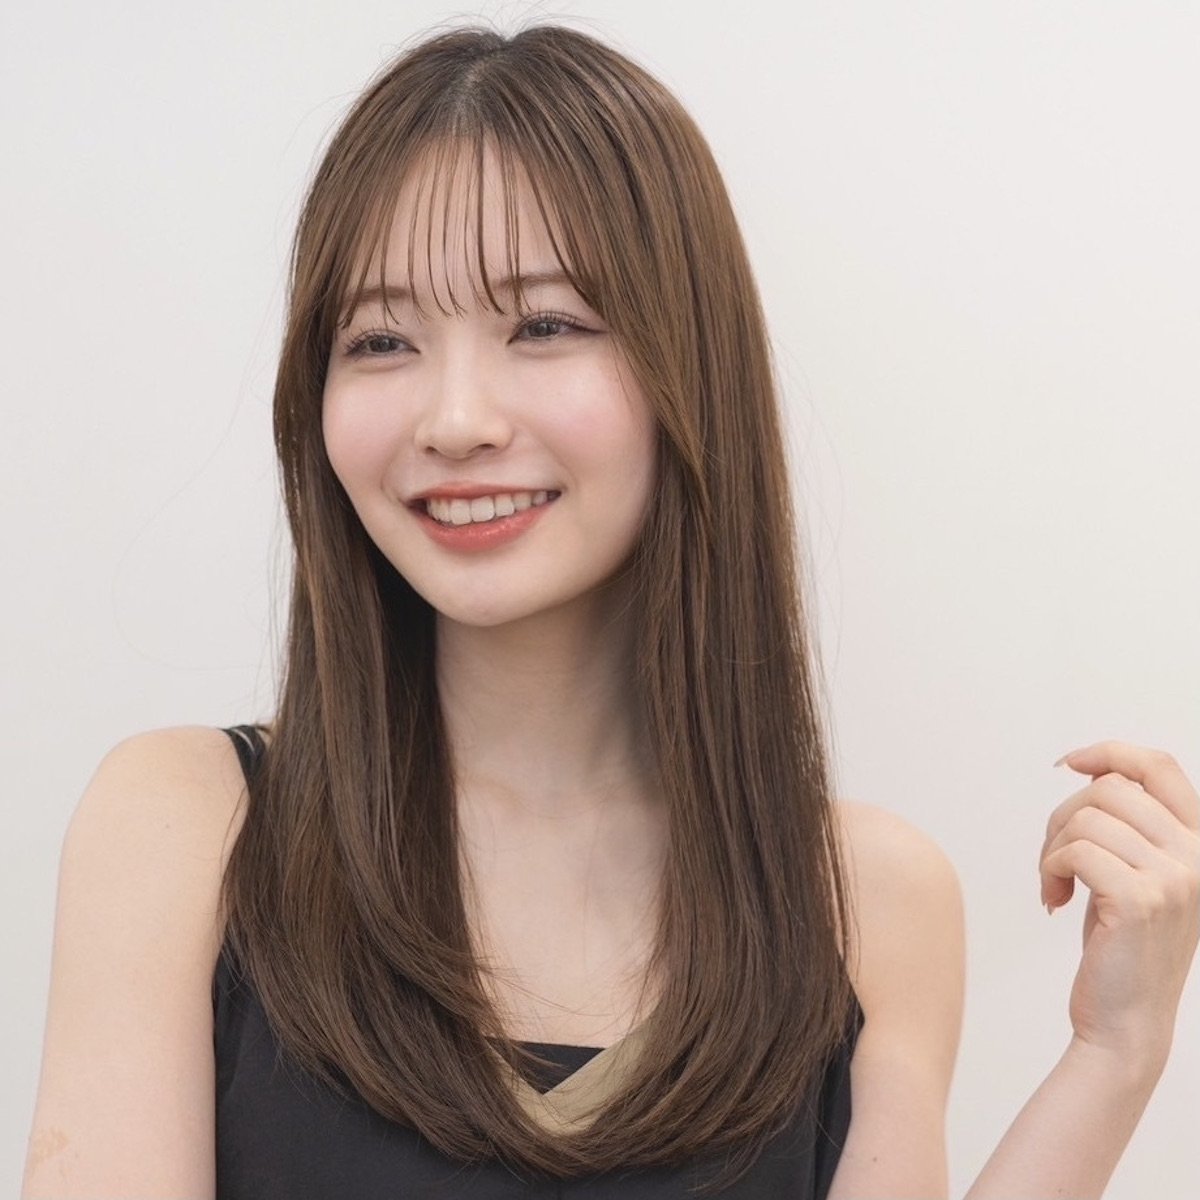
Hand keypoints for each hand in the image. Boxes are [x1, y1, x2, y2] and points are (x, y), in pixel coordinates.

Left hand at [1040, 741, 1199, 1068]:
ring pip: (1085, 818)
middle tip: (1053, 860)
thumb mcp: (1138, 872)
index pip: (1159, 765)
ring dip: (1053, 849)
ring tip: (1055, 885)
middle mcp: (1197, 855)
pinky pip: (1074, 851)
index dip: (1110, 751)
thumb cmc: (1123, 944)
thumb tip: (1096, 772)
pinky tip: (1054, 901)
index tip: (1070, 764)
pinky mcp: (1141, 898)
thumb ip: (1133, 825)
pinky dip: (1050, 870)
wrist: (1126, 1021)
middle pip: (1108, 788)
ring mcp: (1174, 877)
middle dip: (1063, 817)